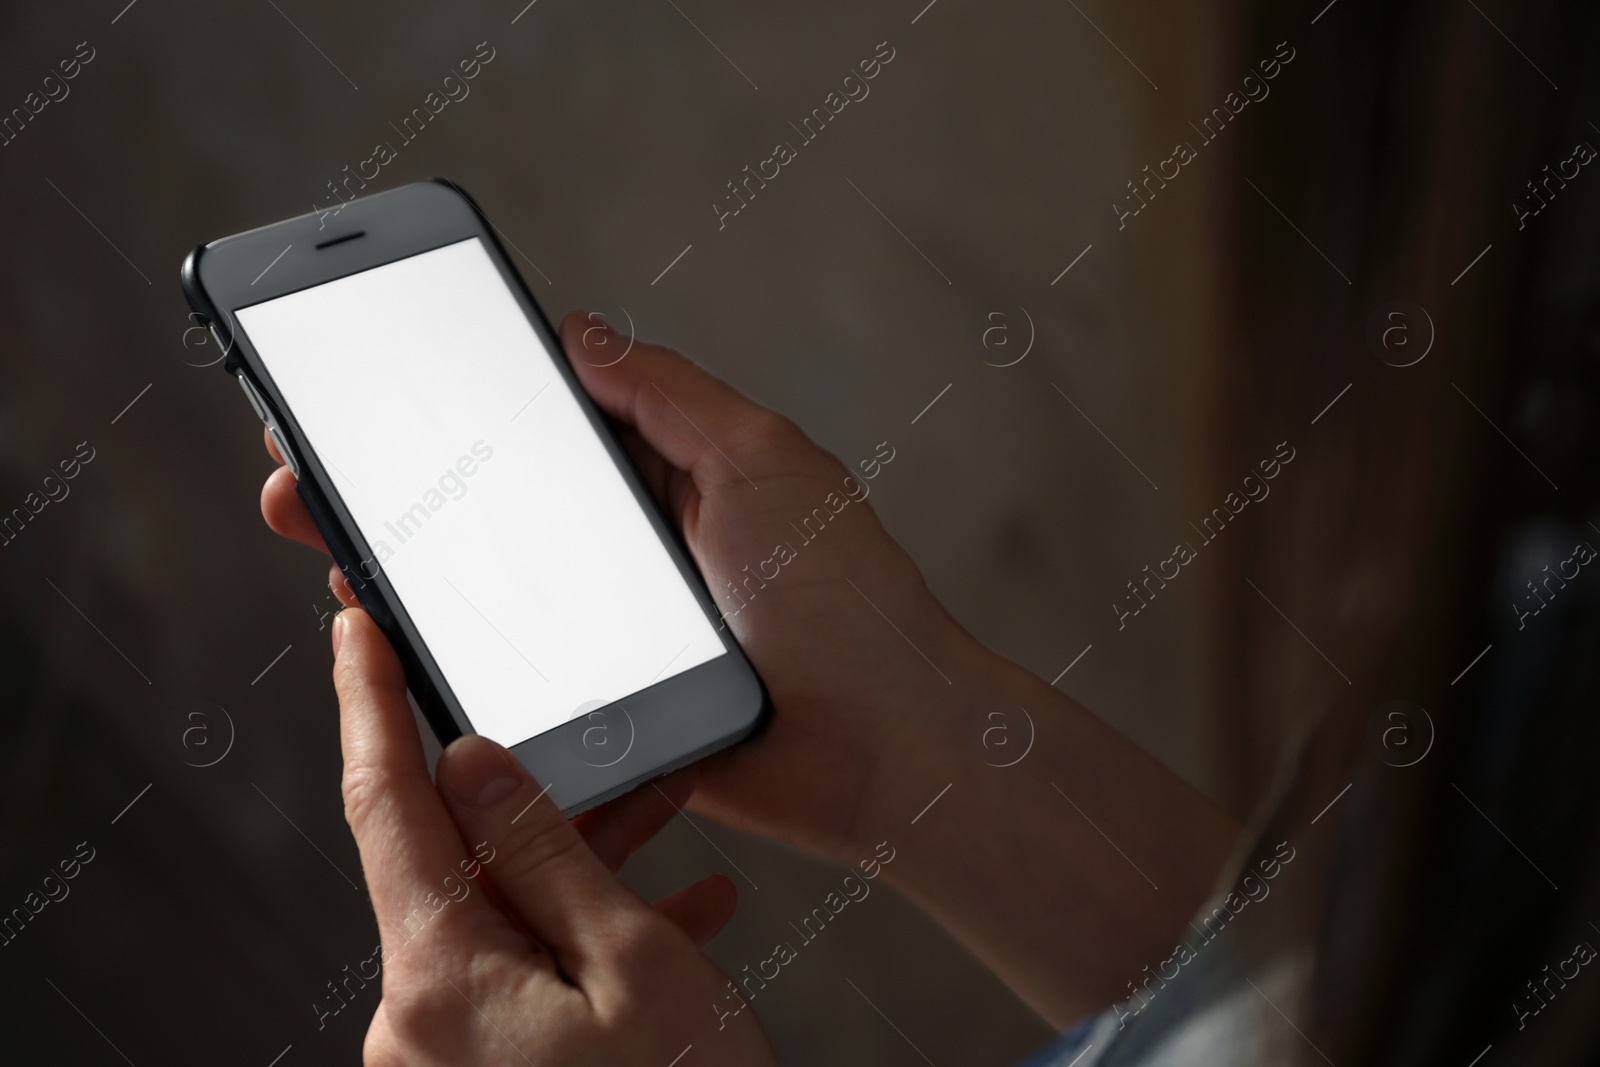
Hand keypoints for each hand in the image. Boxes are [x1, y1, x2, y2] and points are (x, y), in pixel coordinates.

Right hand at [262, 314, 1238, 1027]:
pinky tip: (380, 629)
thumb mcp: (760, 459)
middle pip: (492, 507)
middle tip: (309, 462)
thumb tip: (578, 333)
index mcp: (670, 480)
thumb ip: (667, 394)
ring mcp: (612, 632)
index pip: (544, 425)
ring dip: (401, 563)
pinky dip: (443, 654)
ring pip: (486, 589)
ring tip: (322, 532)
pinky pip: (510, 674)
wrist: (884, 749)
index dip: (462, 403)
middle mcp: (632, 552)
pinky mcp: (605, 706)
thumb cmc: (844, 599)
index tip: (379, 380)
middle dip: (399, 483)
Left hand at [329, 606, 775, 1065]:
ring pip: (503, 919)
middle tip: (611, 742)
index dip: (366, 704)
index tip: (354, 629)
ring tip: (673, 826)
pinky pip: (521, 981)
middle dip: (540, 798)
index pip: (384, 805)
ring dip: (583, 870)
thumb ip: (546, 854)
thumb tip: (474, 762)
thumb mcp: (634, 967)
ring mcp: (444, 1062)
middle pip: (457, 863)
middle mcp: (416, 1027)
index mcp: (437, 984)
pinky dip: (586, 943)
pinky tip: (677, 917)